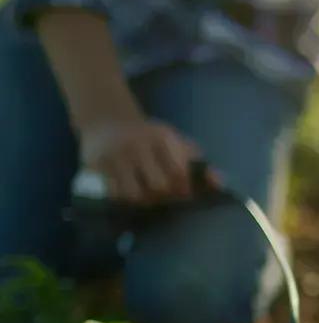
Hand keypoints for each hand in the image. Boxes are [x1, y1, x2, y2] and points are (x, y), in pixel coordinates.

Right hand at [79, 118, 200, 204]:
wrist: (107, 120)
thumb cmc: (149, 137)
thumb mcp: (175, 141)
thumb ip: (198, 162)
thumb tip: (219, 183)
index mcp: (161, 137)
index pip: (179, 171)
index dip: (184, 188)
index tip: (185, 194)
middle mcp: (137, 144)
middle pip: (158, 186)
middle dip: (165, 198)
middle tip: (165, 199)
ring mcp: (115, 155)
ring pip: (134, 194)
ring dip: (143, 202)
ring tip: (147, 200)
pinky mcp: (95, 165)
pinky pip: (112, 194)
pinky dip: (122, 200)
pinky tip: (128, 197)